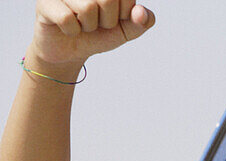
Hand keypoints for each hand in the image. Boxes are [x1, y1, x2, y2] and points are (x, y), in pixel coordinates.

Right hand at [31, 0, 154, 65]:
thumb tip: (141, 12)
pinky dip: (72, 31)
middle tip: (96, 23)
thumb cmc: (99, 34)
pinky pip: (67, 19)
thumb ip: (142, 22)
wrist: (71, 52)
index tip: (113, 18)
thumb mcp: (126, 30)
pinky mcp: (44, 3)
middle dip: (107, 21)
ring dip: (88, 26)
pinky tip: (67, 28)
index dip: (124, 14)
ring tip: (81, 25)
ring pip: (88, 8)